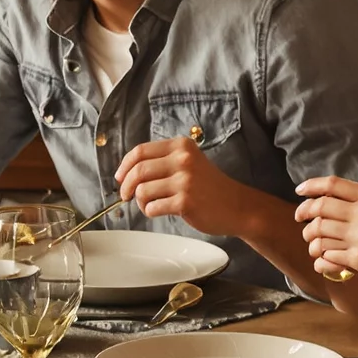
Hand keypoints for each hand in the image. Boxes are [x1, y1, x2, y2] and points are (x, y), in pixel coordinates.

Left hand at [115, 134, 255, 238]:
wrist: (238, 207)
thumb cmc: (209, 187)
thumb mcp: (189, 163)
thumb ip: (162, 162)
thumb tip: (126, 172)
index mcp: (181, 146)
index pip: (140, 151)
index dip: (124, 166)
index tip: (119, 178)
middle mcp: (183, 159)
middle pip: (138, 171)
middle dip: (126, 186)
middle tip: (126, 196)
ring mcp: (185, 180)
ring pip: (142, 190)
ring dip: (141, 202)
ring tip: (151, 205)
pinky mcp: (185, 201)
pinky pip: (152, 207)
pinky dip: (150, 212)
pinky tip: (160, 211)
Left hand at [294, 177, 357, 293]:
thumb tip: (335, 202)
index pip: (332, 184)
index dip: (311, 186)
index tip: (299, 192)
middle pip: (319, 208)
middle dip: (304, 213)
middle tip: (301, 221)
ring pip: (319, 233)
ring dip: (311, 239)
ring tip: (313, 244)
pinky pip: (327, 256)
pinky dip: (320, 260)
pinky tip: (322, 262)